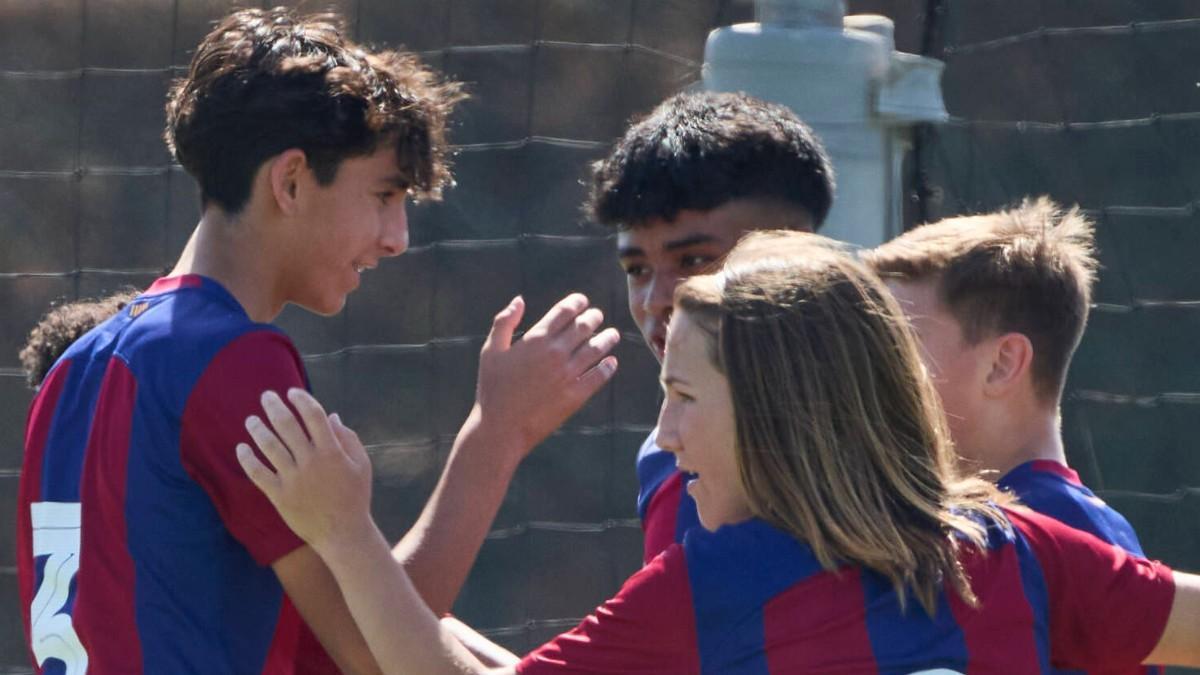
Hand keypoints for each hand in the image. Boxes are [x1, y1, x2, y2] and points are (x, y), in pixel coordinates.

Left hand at [237, 388, 374, 553]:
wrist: (343, 534)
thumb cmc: (355, 498)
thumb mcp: (362, 465)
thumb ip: (349, 438)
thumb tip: (332, 416)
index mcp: (332, 452)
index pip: (314, 416)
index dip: (301, 399)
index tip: (292, 392)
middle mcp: (311, 462)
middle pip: (287, 425)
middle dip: (274, 406)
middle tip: (266, 396)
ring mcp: (294, 479)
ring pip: (270, 446)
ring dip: (258, 429)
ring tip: (250, 419)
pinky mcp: (280, 496)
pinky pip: (258, 474)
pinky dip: (247, 459)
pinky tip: (241, 448)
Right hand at [474, 293, 619, 458]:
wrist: (500, 428)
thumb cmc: (492, 389)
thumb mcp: (491, 351)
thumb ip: (504, 322)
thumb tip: (519, 300)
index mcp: (535, 339)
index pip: (565, 311)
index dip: (577, 302)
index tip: (582, 301)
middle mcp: (555, 353)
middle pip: (584, 327)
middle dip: (593, 317)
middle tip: (597, 315)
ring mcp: (568, 374)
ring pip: (596, 349)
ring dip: (607, 338)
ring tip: (613, 334)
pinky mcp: (576, 396)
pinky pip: (599, 376)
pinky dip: (608, 367)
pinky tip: (611, 362)